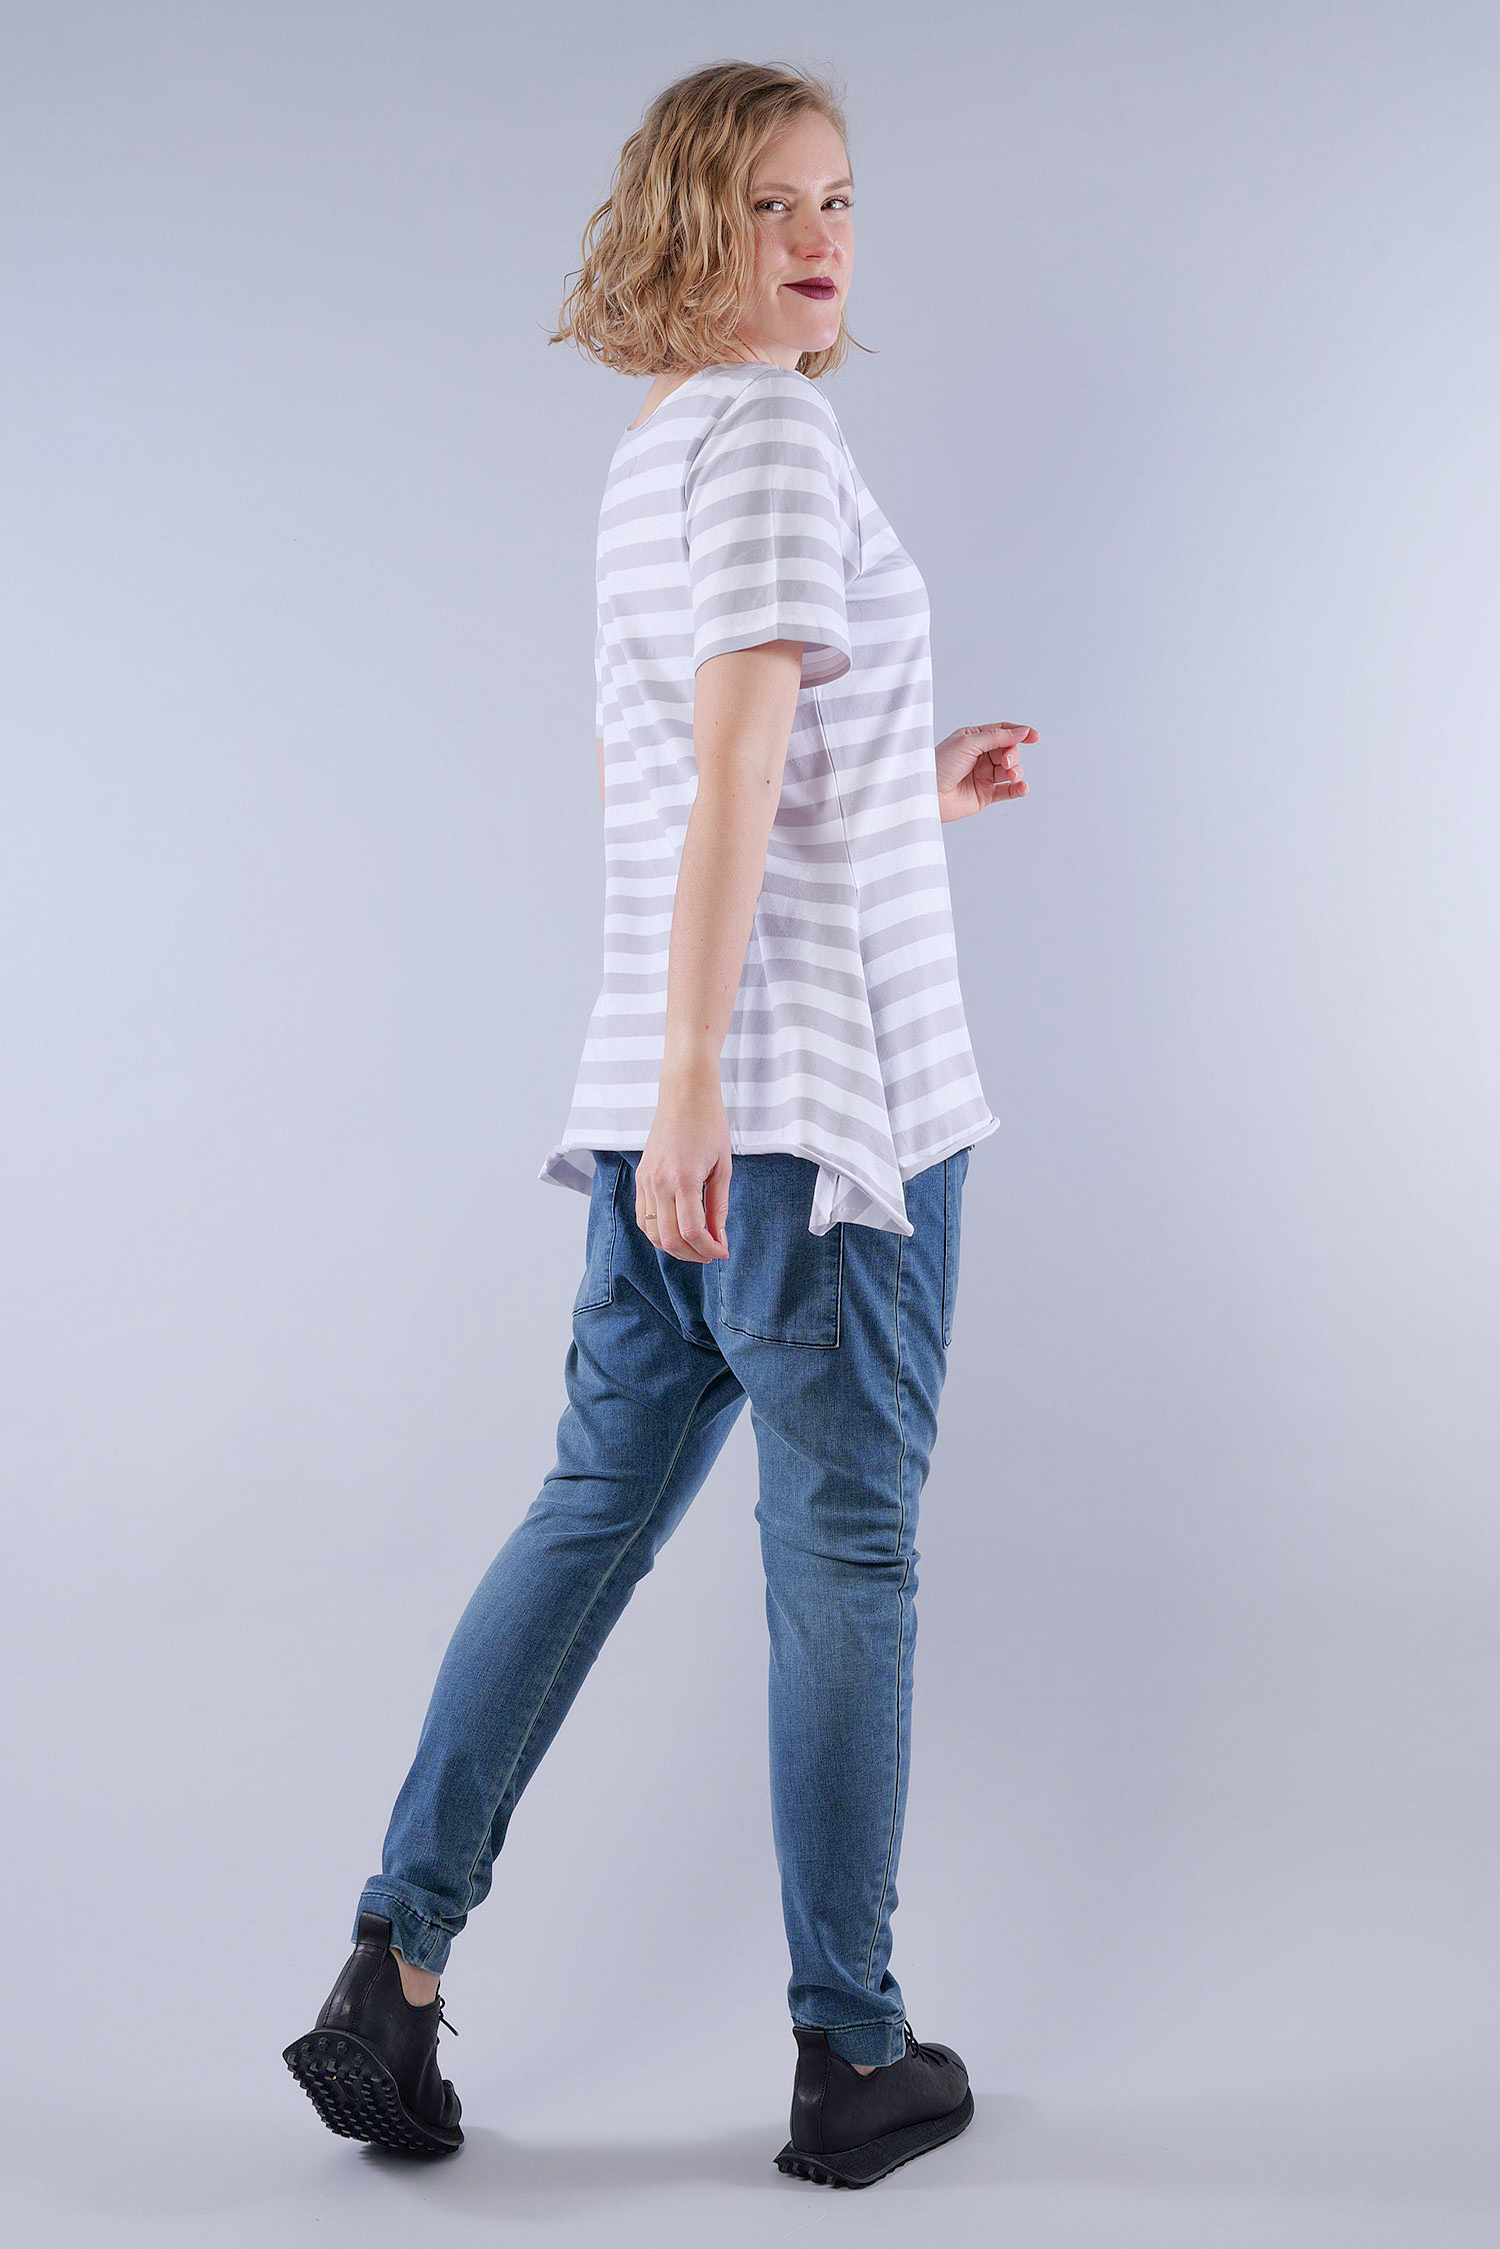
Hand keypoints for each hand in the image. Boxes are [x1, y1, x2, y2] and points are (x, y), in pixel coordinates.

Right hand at [637, 1070, 731, 1262]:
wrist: (684, 1095)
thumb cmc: (709, 1124)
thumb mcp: (723, 1167)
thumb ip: (718, 1206)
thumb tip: (719, 1238)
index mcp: (683, 1179)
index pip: (692, 1231)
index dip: (708, 1249)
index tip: (722, 1252)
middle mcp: (659, 1183)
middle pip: (670, 1239)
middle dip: (693, 1254)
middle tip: (711, 1252)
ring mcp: (645, 1181)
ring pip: (652, 1233)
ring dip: (674, 1247)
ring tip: (695, 1244)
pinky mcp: (640, 1177)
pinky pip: (642, 1217)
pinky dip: (659, 1232)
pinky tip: (677, 1230)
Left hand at [934, 723, 1034, 823]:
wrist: (926, 794)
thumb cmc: (939, 765)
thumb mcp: (968, 743)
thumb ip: (997, 737)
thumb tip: (1022, 731)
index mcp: (973, 739)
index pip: (1002, 732)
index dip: (1019, 733)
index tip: (1034, 736)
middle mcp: (979, 757)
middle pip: (1009, 751)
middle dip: (1013, 755)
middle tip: (1006, 762)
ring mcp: (983, 776)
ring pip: (1011, 770)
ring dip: (1016, 771)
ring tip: (1011, 775)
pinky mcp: (985, 795)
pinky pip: (1008, 791)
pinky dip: (1018, 788)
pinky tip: (1022, 787)